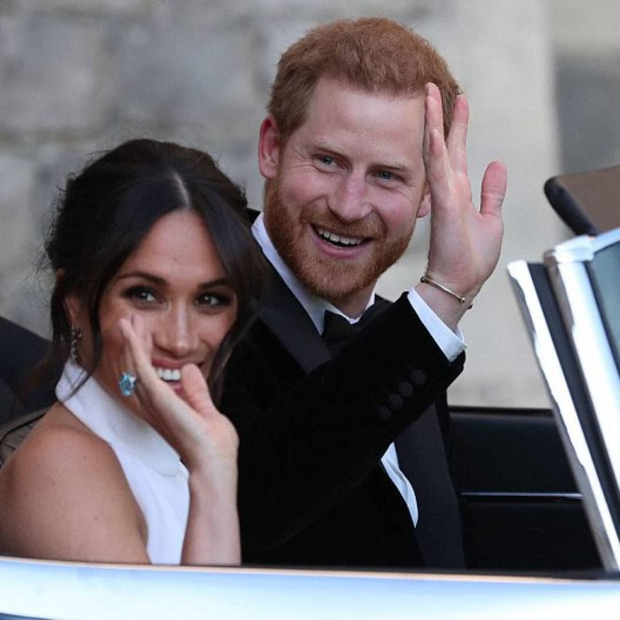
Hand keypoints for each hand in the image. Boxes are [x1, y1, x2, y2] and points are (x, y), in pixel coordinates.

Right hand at [118, 315, 237, 472]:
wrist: (214, 464)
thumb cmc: (212, 446)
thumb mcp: (205, 410)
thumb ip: (196, 391)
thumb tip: (190, 370)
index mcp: (162, 408)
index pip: (147, 374)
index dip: (144, 351)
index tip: (145, 332)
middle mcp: (152, 405)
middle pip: (135, 367)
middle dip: (133, 342)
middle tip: (131, 319)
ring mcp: (153, 402)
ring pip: (133, 364)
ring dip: (131, 340)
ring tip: (128, 319)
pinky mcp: (158, 398)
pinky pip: (140, 367)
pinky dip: (135, 347)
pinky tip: (131, 331)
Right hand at [420, 83, 506, 314]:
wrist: (460, 282)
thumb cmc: (472, 257)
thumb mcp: (491, 219)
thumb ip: (492, 192)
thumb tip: (497, 165)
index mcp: (460, 191)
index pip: (456, 151)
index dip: (458, 125)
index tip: (458, 100)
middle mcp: (449, 189)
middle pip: (444, 144)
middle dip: (441, 115)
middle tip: (434, 88)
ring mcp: (444, 195)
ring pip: (436, 151)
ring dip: (433, 123)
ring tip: (430, 96)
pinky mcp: (444, 205)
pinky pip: (438, 172)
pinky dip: (435, 150)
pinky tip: (433, 130)